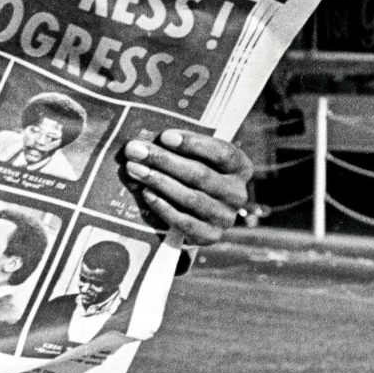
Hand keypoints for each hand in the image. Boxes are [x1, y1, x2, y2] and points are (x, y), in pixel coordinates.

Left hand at [119, 129, 249, 246]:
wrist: (195, 215)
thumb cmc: (191, 174)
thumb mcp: (194, 157)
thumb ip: (179, 147)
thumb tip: (146, 140)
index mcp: (240, 167)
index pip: (222, 153)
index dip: (194, 144)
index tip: (164, 137)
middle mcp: (237, 193)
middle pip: (200, 175)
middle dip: (164, 160)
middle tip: (135, 150)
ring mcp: (225, 217)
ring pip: (191, 197)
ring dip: (159, 181)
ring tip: (133, 169)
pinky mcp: (210, 236)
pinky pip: (185, 221)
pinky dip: (164, 206)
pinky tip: (146, 193)